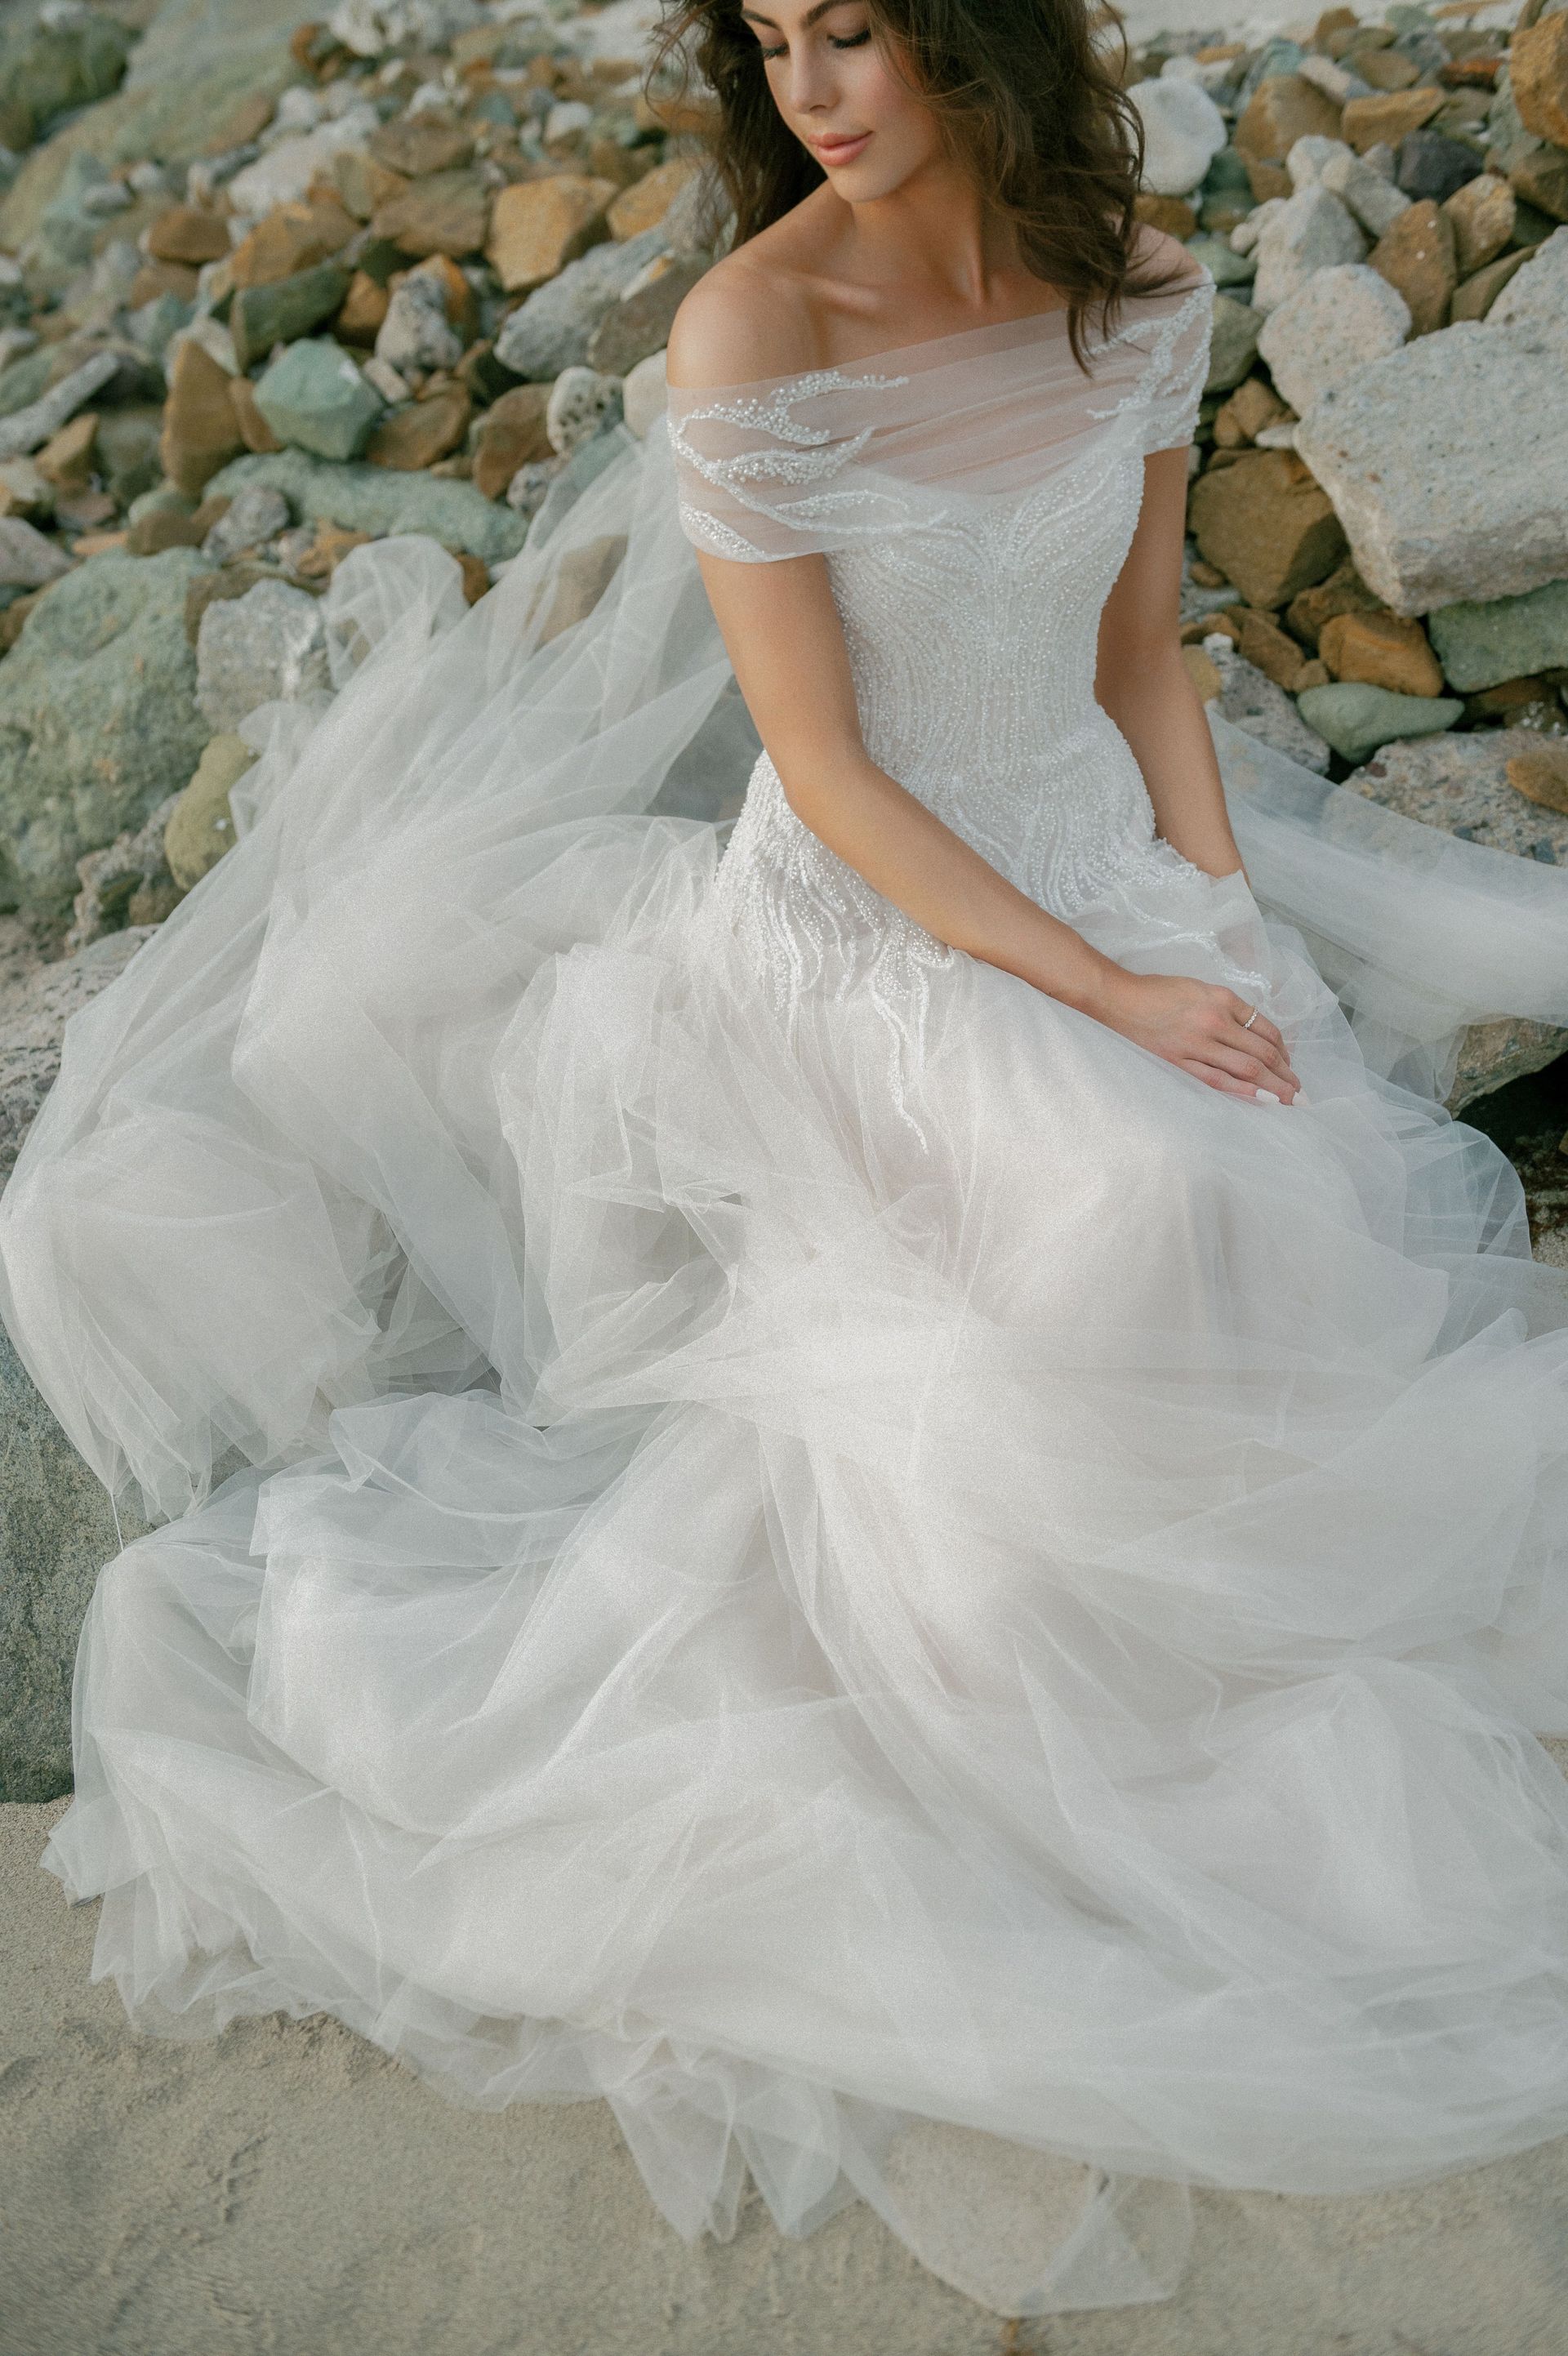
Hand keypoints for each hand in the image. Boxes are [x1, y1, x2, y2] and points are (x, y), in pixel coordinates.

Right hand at [1092, 970, 1301, 1103]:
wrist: (1118, 999)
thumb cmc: (1158, 991)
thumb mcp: (1200, 988)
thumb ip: (1227, 1008)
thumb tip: (1253, 1033)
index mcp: (1222, 1000)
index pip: (1264, 1029)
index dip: (1282, 1049)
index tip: (1288, 1063)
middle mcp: (1214, 1022)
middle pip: (1260, 1052)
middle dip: (1283, 1073)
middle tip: (1298, 1091)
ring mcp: (1195, 1045)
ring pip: (1244, 1068)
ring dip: (1270, 1086)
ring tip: (1285, 1099)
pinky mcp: (1177, 1062)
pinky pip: (1214, 1079)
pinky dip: (1239, 1090)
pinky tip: (1256, 1099)